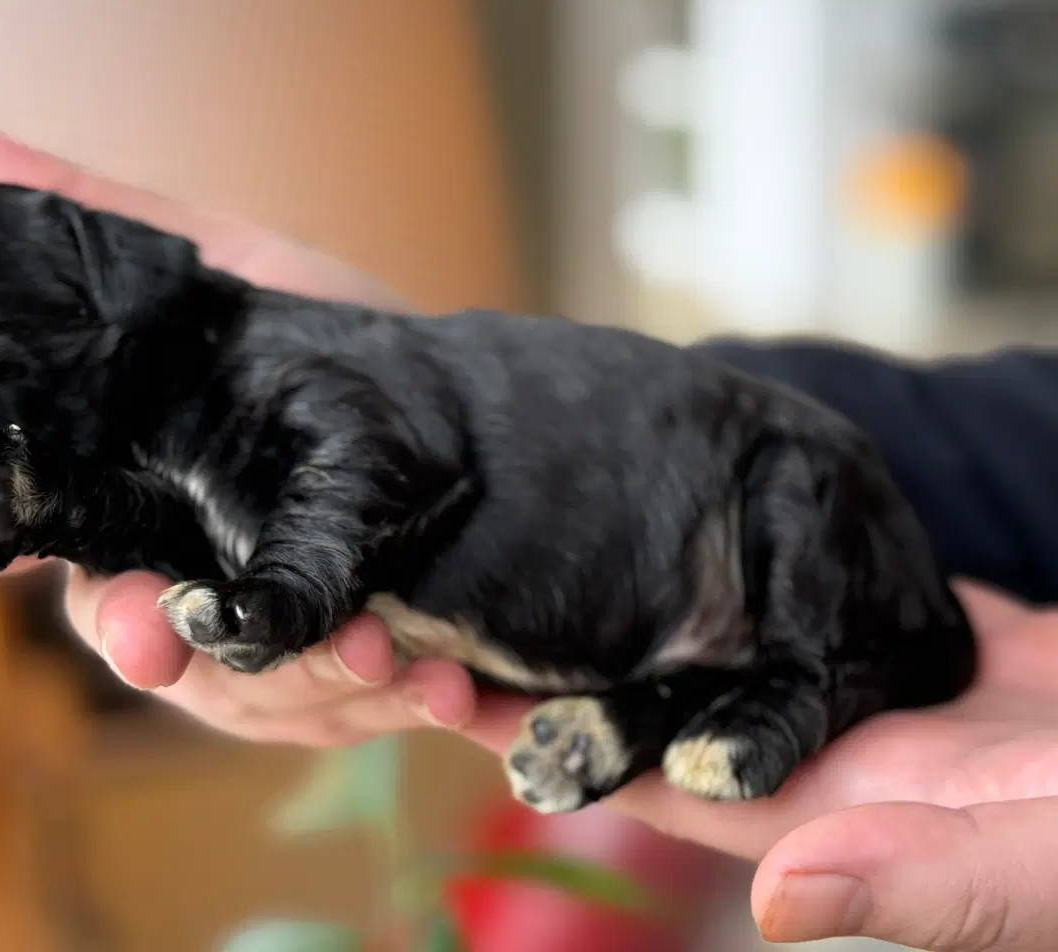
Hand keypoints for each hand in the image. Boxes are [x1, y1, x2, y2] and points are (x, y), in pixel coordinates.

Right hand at [0, 121, 476, 743]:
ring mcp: (297, 654)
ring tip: (416, 656)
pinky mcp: (375, 676)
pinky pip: (376, 724)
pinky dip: (421, 709)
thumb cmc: (348, 341)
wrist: (486, 406)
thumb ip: (122, 227)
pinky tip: (468, 691)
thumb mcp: (246, 272)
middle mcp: (217, 599)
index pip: (112, 598)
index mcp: (163, 528)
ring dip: (353, 696)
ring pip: (291, 715)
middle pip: (205, 684)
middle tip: (348, 642)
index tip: (150, 628)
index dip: (125, 622)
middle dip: (270, 678)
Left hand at [466, 580, 1057, 947]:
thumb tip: (783, 901)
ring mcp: (866, 696)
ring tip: (519, 556)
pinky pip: (788, 600)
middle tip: (430, 607)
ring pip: (712, 646)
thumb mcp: (1051, 860)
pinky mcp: (907, 637)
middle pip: (663, 710)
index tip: (442, 691)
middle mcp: (834, 760)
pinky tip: (656, 524)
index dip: (556, 744)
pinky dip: (720, 568)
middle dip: (553, 670)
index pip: (663, 783)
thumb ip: (933, 886)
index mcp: (845, 818)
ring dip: (621, 611)